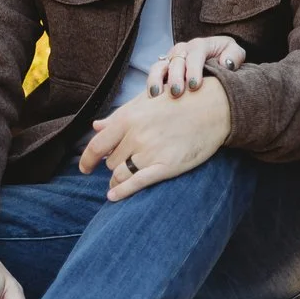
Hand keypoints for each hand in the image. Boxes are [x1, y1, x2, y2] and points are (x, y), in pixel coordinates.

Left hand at [81, 77, 231, 200]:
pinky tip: (113, 196)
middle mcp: (136, 136)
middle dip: (114, 164)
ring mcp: (150, 152)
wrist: (215, 107)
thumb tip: (95, 126)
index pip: (97, 145)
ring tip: (120, 180)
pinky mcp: (166, 166)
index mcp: (128, 118)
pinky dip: (121, 192)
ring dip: (118, 178)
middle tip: (124, 163)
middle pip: (111, 161)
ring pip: (120, 174)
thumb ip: (120, 115)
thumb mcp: (146, 103)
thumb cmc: (179, 102)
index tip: (84, 168)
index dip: (87, 160)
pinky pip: (136, 184)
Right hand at [147, 35, 244, 98]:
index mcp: (200, 45)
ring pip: (159, 66)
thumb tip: (227, 64)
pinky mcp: (163, 70)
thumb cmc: (225, 56)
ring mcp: (170, 59)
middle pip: (176, 61)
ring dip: (157, 80)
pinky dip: (151, 84)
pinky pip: (154, 75)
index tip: (195, 86)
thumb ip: (234, 55)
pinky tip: (152, 98)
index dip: (194, 70)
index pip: (195, 55)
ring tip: (157, 95)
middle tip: (177, 93)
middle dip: (175, 77)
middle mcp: (183, 50)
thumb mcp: (234, 52)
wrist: (215, 57)